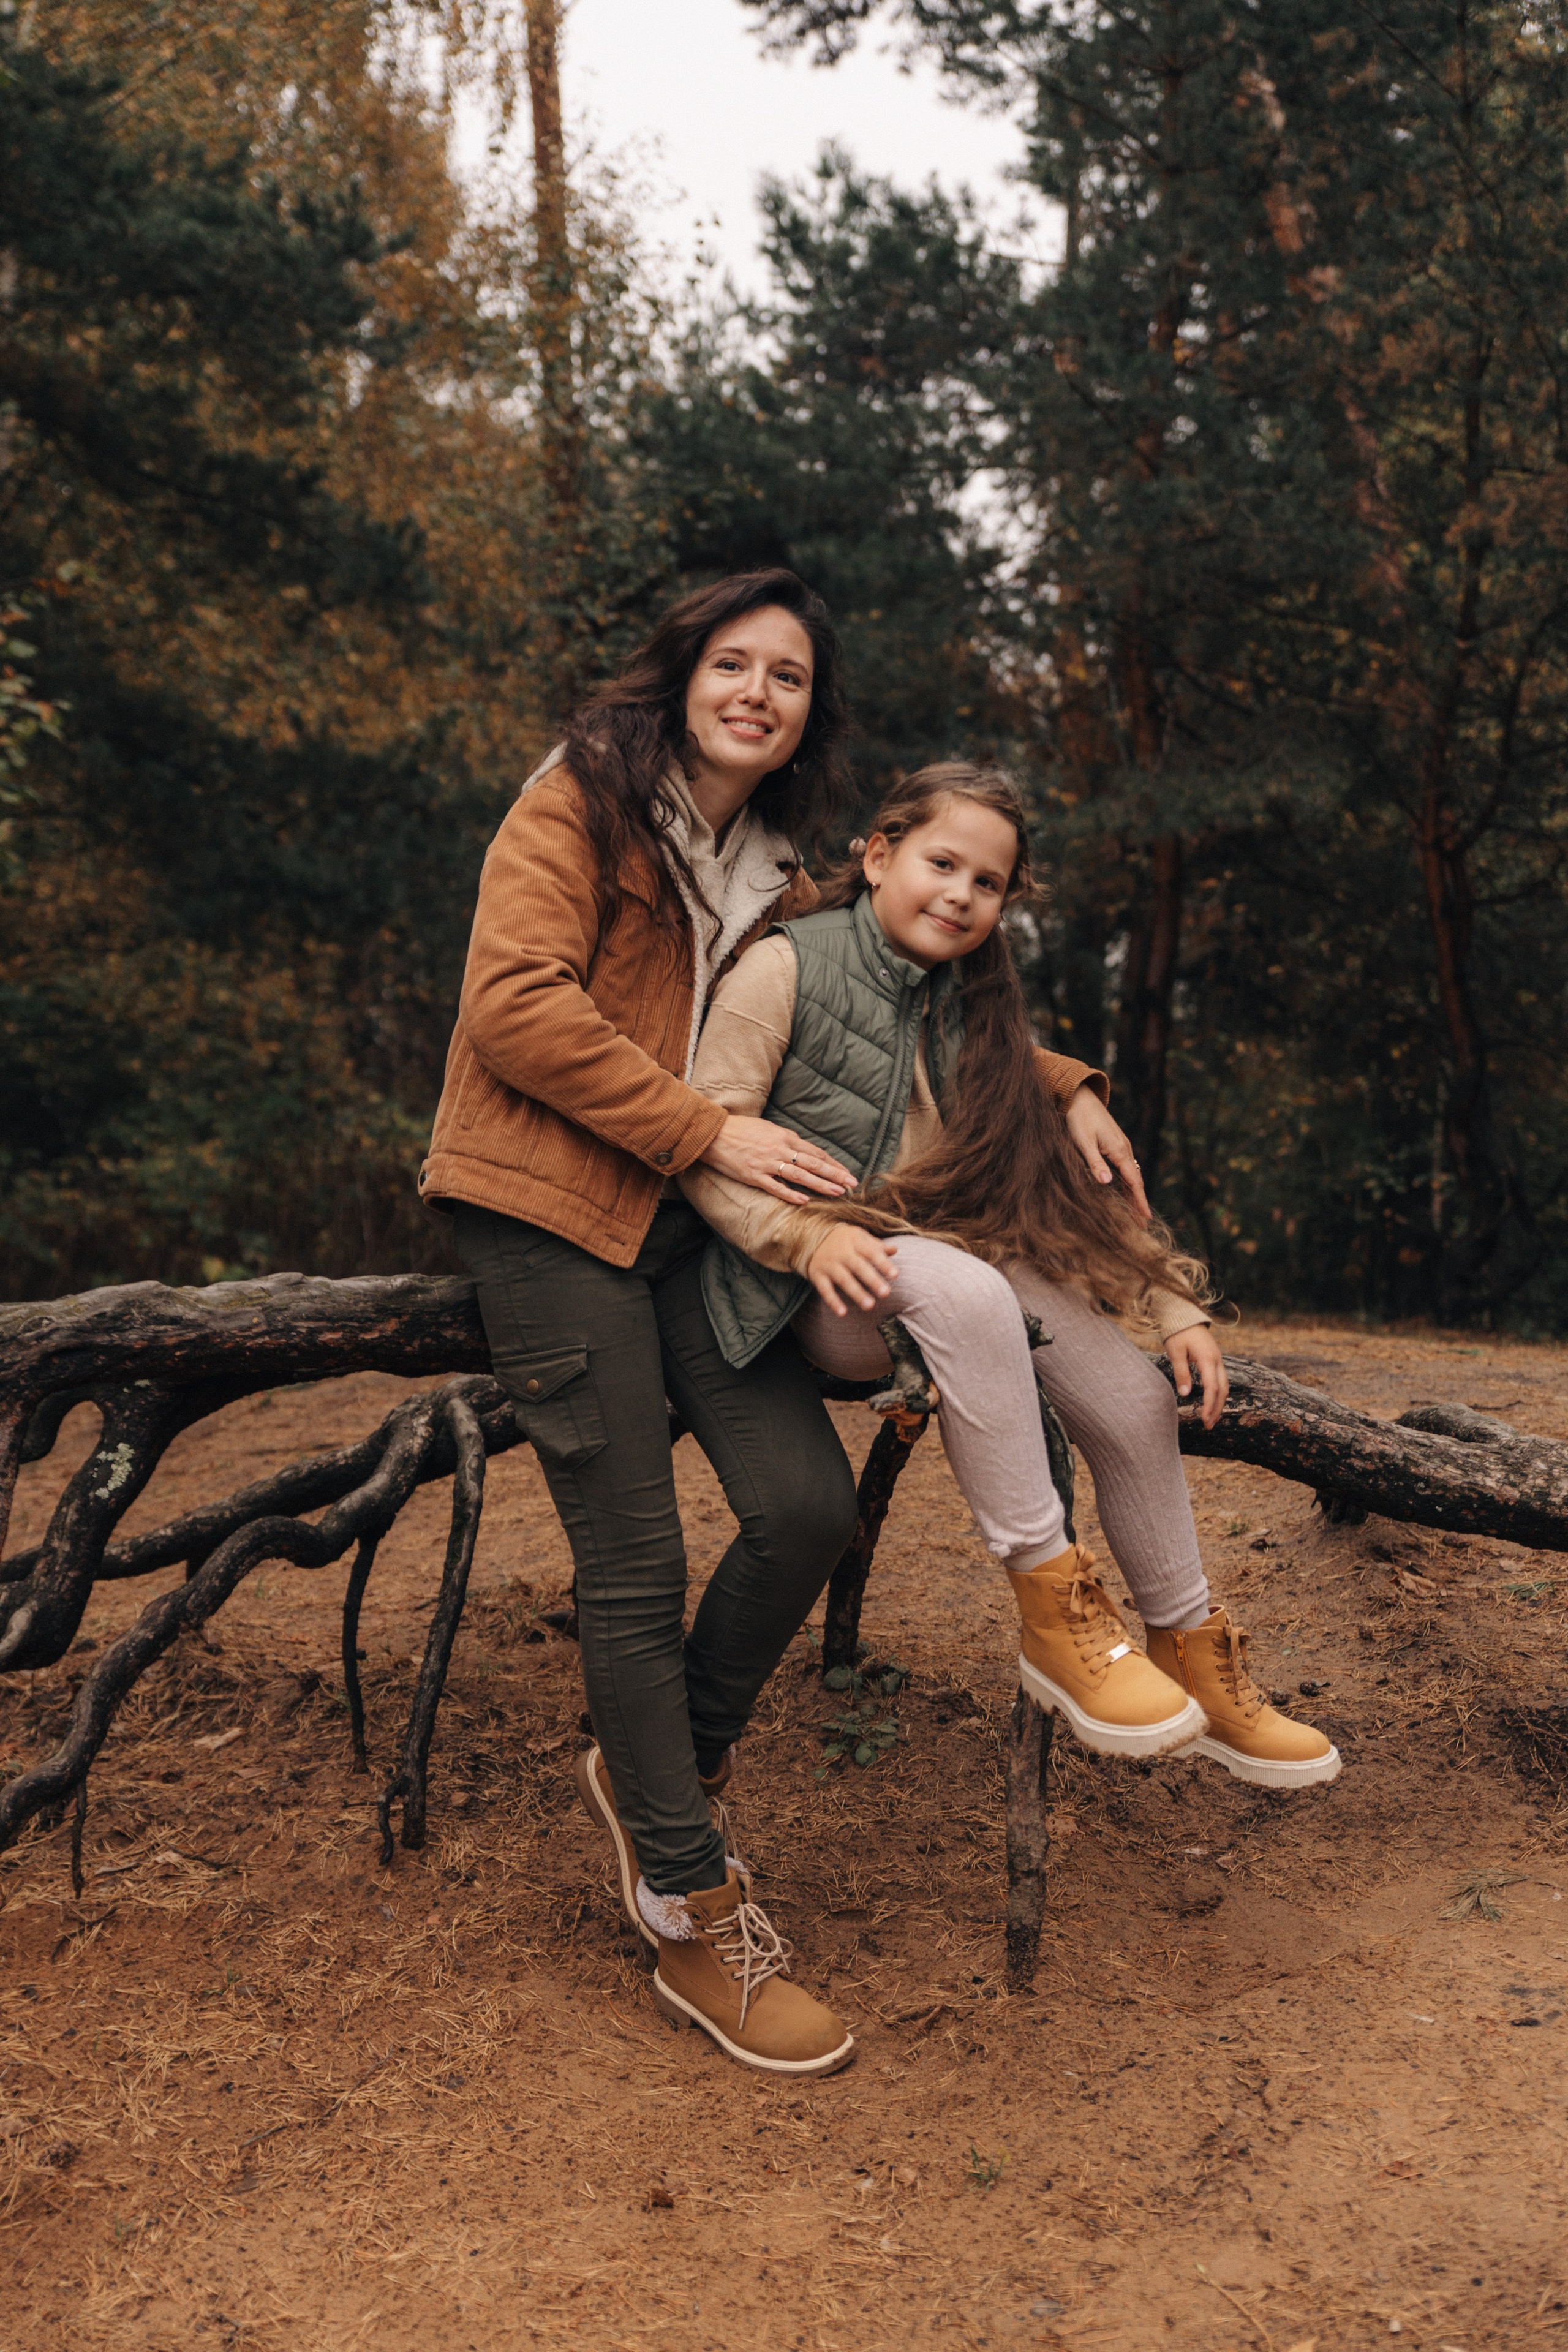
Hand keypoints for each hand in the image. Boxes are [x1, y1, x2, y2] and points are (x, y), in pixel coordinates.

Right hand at [697, 1116, 855, 1204]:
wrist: (714, 1133)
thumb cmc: (742, 1129)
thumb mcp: (769, 1129)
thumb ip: (787, 1141)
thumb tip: (804, 1151)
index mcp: (785, 1137)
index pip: (816, 1152)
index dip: (833, 1164)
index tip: (847, 1173)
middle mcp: (780, 1149)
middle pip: (814, 1163)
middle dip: (835, 1175)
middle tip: (852, 1184)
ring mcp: (767, 1163)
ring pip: (800, 1175)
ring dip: (820, 1185)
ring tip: (837, 1193)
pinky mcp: (754, 1175)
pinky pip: (776, 1187)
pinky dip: (791, 1194)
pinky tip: (805, 1201)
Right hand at [806, 1226, 898, 1316]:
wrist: (811, 1237)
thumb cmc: (844, 1241)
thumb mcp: (859, 1238)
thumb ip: (876, 1246)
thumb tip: (894, 1250)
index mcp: (855, 1242)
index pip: (871, 1252)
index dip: (883, 1263)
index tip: (895, 1275)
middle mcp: (841, 1253)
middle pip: (859, 1267)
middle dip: (872, 1280)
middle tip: (886, 1293)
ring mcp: (829, 1265)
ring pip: (844, 1280)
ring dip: (857, 1293)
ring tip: (870, 1306)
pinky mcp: (817, 1275)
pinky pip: (825, 1290)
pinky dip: (833, 1302)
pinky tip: (843, 1313)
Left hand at [1064, 1086, 1150, 1221]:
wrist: (1080, 1097)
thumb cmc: (1078, 1119)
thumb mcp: (1083, 1142)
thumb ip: (1094, 1163)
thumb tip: (1107, 1182)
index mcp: (1119, 1150)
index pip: (1133, 1182)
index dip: (1139, 1201)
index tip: (1146, 1218)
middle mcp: (1124, 1149)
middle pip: (1135, 1181)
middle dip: (1139, 1203)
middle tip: (1142, 1224)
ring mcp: (1121, 1147)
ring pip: (1131, 1176)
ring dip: (1133, 1195)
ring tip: (1135, 1214)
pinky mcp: (1115, 1145)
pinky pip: (1125, 1169)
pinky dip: (1126, 1184)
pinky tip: (1123, 1193)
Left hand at [1166, 1324, 1228, 1428]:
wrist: (1184, 1315)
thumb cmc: (1177, 1332)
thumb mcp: (1175, 1352)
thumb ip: (1181, 1373)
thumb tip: (1185, 1394)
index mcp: (1207, 1358)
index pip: (1212, 1388)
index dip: (1209, 1405)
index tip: (1204, 1420)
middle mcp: (1217, 1360)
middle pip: (1222, 1390)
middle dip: (1216, 1409)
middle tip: (1208, 1426)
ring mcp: (1218, 1360)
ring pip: (1224, 1386)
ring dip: (1219, 1403)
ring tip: (1211, 1419)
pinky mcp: (1215, 1360)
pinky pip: (1221, 1380)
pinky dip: (1218, 1394)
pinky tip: (1212, 1403)